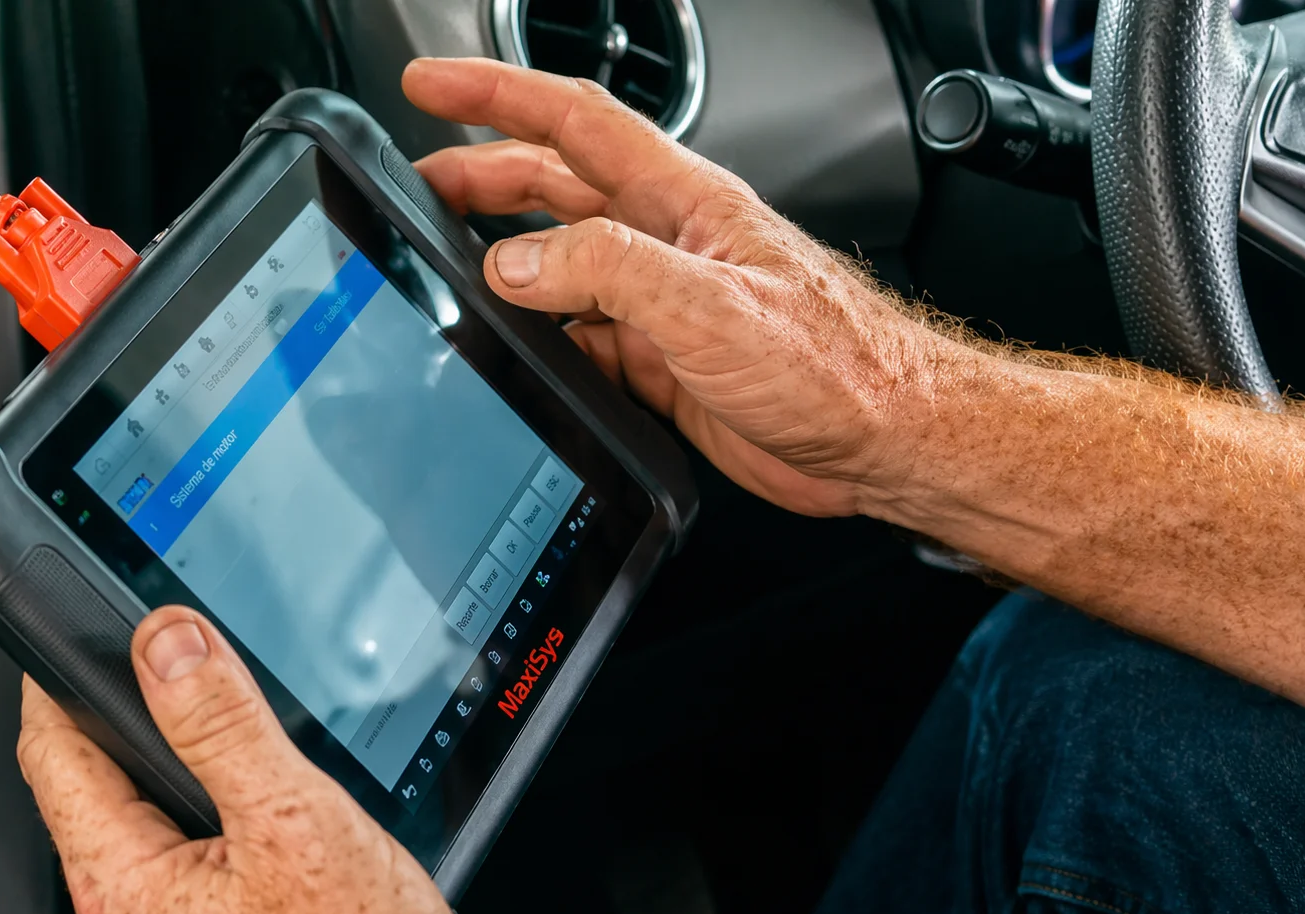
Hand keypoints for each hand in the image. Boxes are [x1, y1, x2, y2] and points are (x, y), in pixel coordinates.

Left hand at [17, 606, 458, 913]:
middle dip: (111, 706)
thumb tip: (168, 645)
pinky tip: (249, 773)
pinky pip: (182, 842)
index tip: (77, 621)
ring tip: (202, 695)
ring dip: (162, 748)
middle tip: (150, 645)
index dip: (57, 678)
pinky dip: (202, 789)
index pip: (52, 756)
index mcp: (129, 883)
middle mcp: (134, 912)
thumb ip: (223, 727)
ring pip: (139, 812)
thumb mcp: (294, 818)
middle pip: (88, 783)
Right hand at [405, 58, 953, 516]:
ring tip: (446, 259)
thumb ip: (608, 271)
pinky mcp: (664, 361)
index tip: (434, 83)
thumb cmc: (837, 363)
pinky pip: (580, 337)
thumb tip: (519, 262)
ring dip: (503, 260)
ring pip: (561, 265)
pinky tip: (516, 346)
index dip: (497, 94)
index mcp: (683, 202)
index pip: (575, 122)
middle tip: (419, 179)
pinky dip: (539, 338)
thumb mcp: (711, 303)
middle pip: (555, 186)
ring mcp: (664, 302)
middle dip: (481, 174)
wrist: (885, 440)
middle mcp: (668, 243)